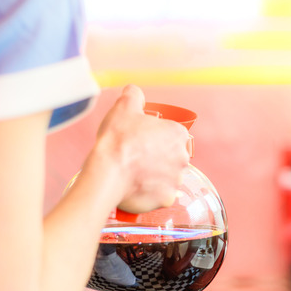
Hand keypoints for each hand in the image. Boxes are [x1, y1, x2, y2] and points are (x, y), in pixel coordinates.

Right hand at [94, 85, 189, 212]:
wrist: (108, 172)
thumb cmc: (118, 140)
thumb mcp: (124, 107)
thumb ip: (133, 95)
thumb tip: (134, 91)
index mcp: (177, 134)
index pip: (172, 134)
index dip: (156, 137)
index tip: (143, 141)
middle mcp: (183, 157)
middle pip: (171, 156)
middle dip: (157, 157)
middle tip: (137, 158)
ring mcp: (176, 179)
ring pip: (166, 177)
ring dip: (155, 176)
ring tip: (134, 174)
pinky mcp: (168, 199)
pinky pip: (160, 195)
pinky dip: (150, 193)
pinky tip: (136, 187)